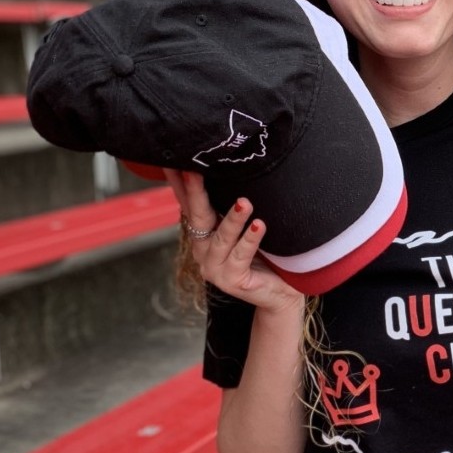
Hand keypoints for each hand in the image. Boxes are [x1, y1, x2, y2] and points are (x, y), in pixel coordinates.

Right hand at [167, 170, 303, 312]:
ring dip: (233, 218)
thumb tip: (237, 167)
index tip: (172, 161)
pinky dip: (250, 239)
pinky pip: (241, 256)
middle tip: (195, 171)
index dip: (180, 183)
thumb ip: (236, 204)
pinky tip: (259, 225)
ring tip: (245, 203)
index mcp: (203, 233)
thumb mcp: (245, 226)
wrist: (279, 291)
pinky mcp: (232, 280)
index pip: (188, 203)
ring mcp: (214, 267)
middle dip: (195, 192)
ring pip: (222, 237)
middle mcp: (203, 249)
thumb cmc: (264, 254)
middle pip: (198, 216)